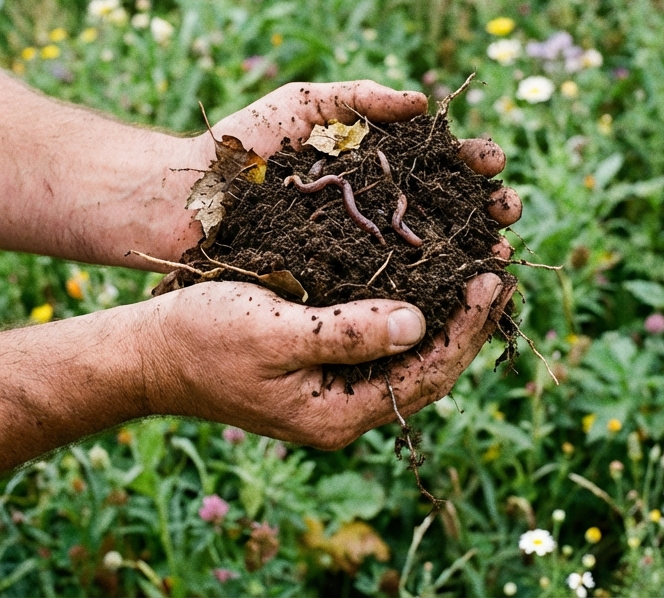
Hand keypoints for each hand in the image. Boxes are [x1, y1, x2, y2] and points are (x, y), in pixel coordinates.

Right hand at [141, 273, 513, 448]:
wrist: (145, 354)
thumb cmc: (199, 338)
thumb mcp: (271, 332)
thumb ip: (343, 333)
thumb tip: (419, 323)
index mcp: (340, 413)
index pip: (430, 373)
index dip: (468, 325)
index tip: (493, 277)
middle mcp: (350, 408)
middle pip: (435, 366)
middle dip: (473, 318)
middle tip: (504, 265)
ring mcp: (341, 388)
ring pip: (417, 353)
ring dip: (452, 310)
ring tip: (484, 263)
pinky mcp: (330, 362)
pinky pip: (391, 338)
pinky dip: (419, 305)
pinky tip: (435, 271)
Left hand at [162, 79, 522, 258]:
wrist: (181, 200)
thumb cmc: (239, 148)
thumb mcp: (301, 105)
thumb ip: (359, 98)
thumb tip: (421, 102)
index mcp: (379, 167)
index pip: (443, 164)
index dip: (474, 162)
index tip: (491, 161)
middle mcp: (381, 211)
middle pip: (454, 210)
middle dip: (489, 208)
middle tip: (508, 208)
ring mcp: (366, 252)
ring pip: (437, 254)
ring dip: (475, 252)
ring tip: (499, 250)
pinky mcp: (344, 289)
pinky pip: (396, 290)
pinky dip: (434, 292)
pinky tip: (460, 291)